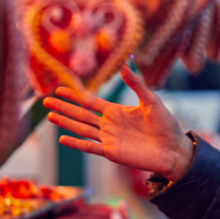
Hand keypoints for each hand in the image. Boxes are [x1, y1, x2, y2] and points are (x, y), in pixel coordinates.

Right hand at [43, 65, 193, 181]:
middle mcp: (109, 125)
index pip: (90, 102)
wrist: (174, 149)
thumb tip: (124, 65)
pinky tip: (62, 139)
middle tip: (45, 101)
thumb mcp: (151, 101)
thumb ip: (137, 84)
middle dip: (64, 107)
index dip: (75, 95)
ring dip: (66, 123)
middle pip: (81, 114)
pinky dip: (76, 143)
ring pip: (82, 129)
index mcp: (117, 111)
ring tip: (50, 115)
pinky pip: (90, 147)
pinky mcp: (112, 153)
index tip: (60, 88)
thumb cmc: (166, 125)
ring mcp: (109, 139)